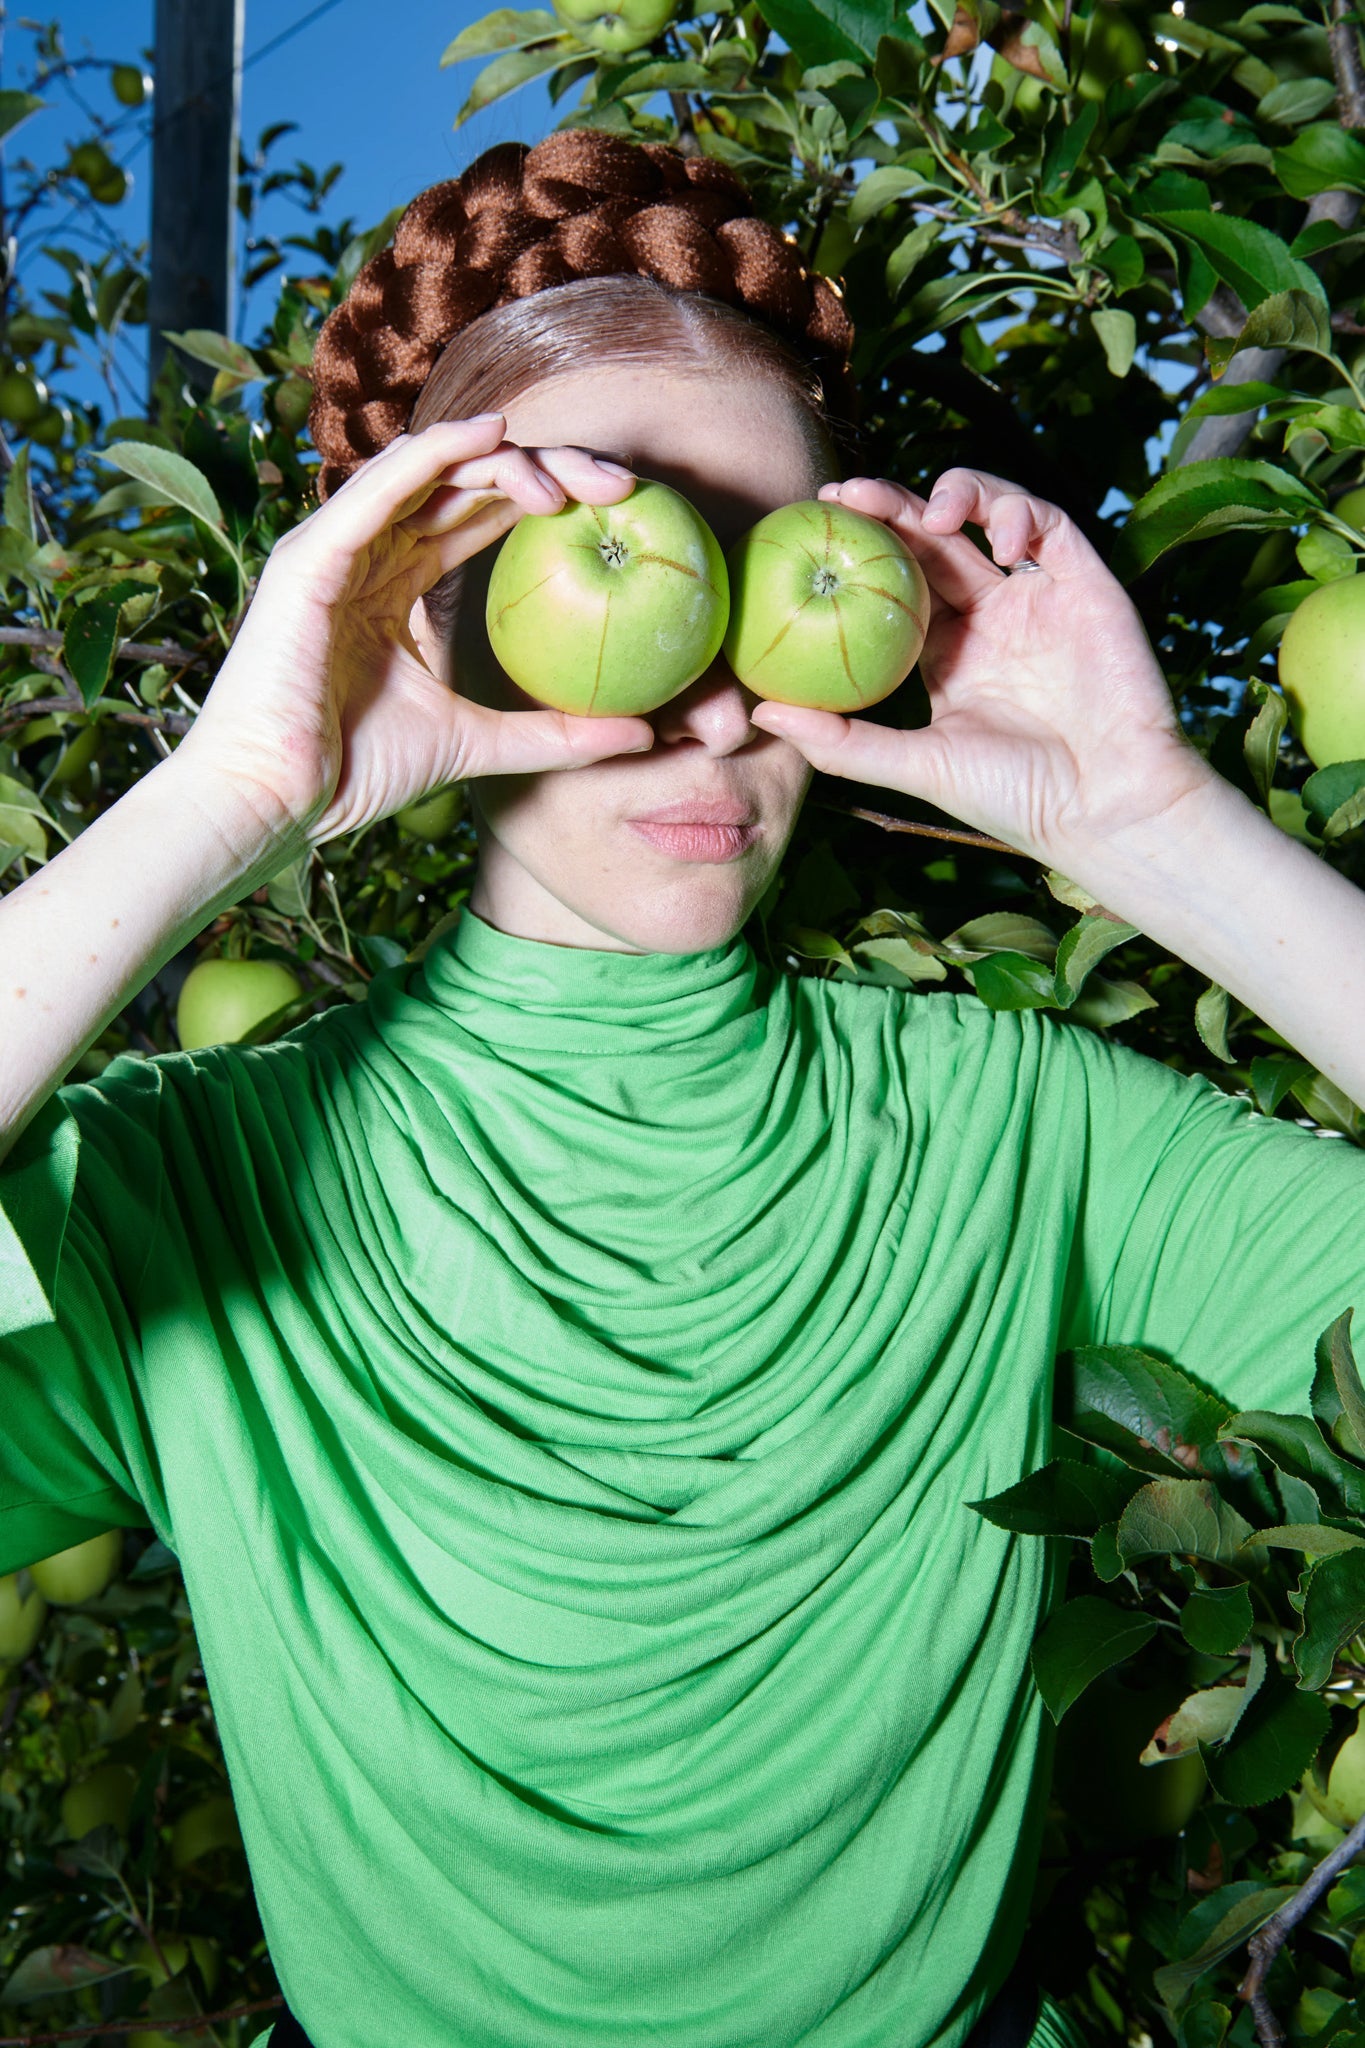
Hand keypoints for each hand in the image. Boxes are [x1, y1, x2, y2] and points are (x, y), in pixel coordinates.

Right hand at [170, 416, 651, 851]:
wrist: (278, 800)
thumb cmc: (354, 773)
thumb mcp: (477, 745)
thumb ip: (553, 735)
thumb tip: (643, 733)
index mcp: (395, 584)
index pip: (479, 517)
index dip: (548, 500)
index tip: (622, 510)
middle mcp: (367, 553)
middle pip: (466, 484)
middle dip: (546, 471)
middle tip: (621, 484)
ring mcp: (335, 548)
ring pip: (432, 471)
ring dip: (507, 462)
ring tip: (574, 477)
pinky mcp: (311, 556)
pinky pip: (381, 486)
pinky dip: (438, 454)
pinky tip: (493, 438)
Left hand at [747, 468, 1215, 870]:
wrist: (1104, 807)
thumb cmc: (1013, 797)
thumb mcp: (915, 766)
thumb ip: (842, 741)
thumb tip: (762, 713)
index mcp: (947, 652)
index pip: (895, 581)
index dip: (860, 545)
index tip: (815, 521)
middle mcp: (991, 617)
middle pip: (933, 539)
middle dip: (890, 505)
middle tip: (847, 494)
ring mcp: (1038, 597)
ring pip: (990, 514)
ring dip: (959, 494)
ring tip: (931, 516)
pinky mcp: (1086, 584)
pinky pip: (1051, 524)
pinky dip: (1019, 513)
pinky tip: (996, 540)